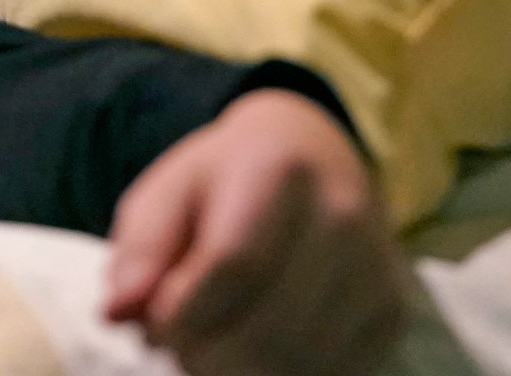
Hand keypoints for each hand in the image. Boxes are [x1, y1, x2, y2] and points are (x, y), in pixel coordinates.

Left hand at [103, 88, 405, 375]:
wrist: (316, 156)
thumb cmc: (227, 179)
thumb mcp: (169, 190)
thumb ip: (141, 248)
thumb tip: (120, 313)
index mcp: (281, 167)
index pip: (232, 267)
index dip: (180, 315)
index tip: (152, 326)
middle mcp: (344, 215)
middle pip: (266, 328)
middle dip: (203, 355)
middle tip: (178, 344)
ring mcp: (377, 269)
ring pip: (297, 364)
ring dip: (238, 374)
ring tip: (212, 345)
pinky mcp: (391, 316)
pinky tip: (256, 352)